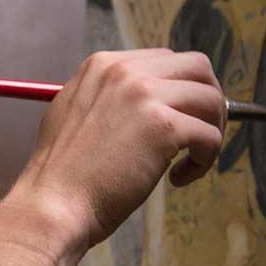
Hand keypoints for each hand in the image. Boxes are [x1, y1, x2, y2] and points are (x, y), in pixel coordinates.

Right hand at [9, 49, 224, 253]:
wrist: (53, 204)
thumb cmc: (64, 174)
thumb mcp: (74, 114)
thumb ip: (109, 98)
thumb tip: (152, 103)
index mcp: (103, 65)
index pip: (166, 60)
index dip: (181, 90)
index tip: (180, 117)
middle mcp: (125, 71)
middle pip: (197, 67)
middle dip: (208, 100)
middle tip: (200, 134)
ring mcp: (144, 96)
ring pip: (212, 99)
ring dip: (212, 131)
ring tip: (189, 160)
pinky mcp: (163, 127)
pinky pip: (210, 136)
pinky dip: (204, 161)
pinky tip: (177, 178)